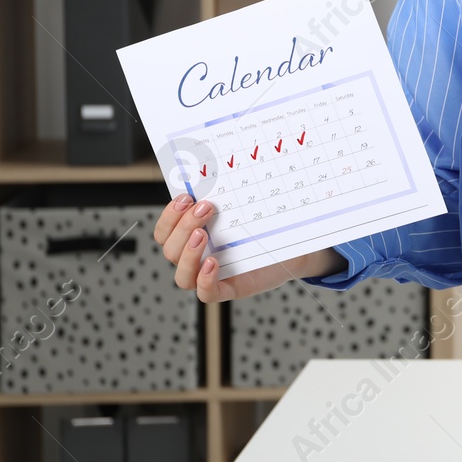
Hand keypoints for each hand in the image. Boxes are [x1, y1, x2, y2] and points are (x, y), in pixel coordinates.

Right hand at [151, 193, 341, 302]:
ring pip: (182, 275)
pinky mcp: (230, 289)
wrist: (296, 246)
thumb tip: (219, 168)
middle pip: (170, 250)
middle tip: (205, 208)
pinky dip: (204, 280)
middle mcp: (199, 257)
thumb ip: (228, 196)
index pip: (165, 231)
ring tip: (203, 235)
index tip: (186, 197)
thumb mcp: (245, 207)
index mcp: (195, 236)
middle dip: (183, 227)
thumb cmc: (266, 226)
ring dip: (187, 253)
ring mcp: (212, 275)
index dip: (169, 217)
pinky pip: (206, 293)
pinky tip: (212, 263)